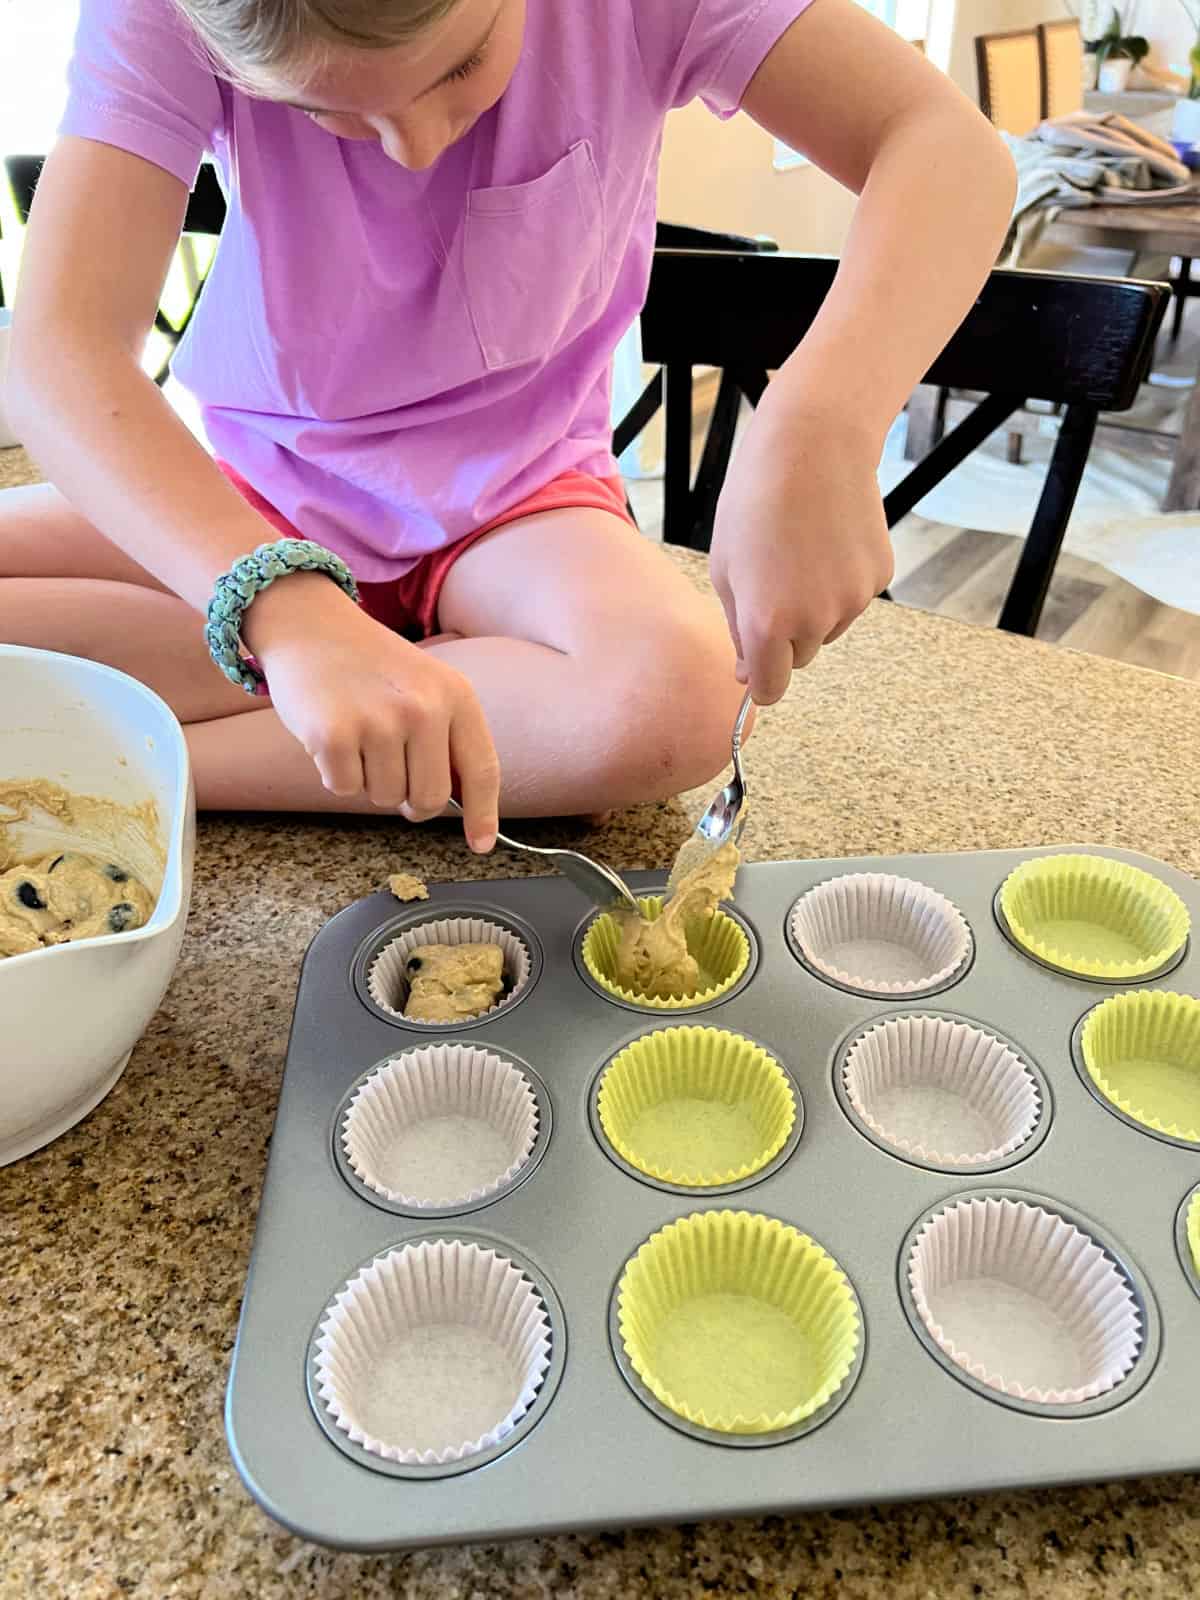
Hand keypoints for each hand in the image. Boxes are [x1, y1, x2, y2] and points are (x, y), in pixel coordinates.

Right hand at [244, 574, 499, 849]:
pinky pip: (343, 789)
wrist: (309, 624)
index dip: (483, 814)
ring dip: (368, 779)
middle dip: (410, 799)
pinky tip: (332, 733)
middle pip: (430, 799)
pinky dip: (334, 772)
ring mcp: (378, 721)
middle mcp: (423, 708)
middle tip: (390, 766)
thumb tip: (463, 804)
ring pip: (385, 797)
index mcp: (455, 695)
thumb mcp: (426, 686)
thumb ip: (447, 738)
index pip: (482, 770)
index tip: (481, 844)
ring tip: (358, 733)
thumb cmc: (371, 666)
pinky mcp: (334, 734)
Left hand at [709, 409, 893, 703]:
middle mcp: (815, 621)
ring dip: (813, 608)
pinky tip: (827, 541)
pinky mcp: (879, 577)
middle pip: (799, 658)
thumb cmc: (754, 503)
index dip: (761, 680)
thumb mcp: (727, 568)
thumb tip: (749, 673)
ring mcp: (852, 600)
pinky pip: (852, 599)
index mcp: (767, 624)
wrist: (813, 446)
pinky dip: (839, 583)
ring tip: (799, 552)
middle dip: (784, 636)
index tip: (756, 667)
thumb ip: (738, 629)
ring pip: (828, 628)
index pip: (769, 689)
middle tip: (772, 580)